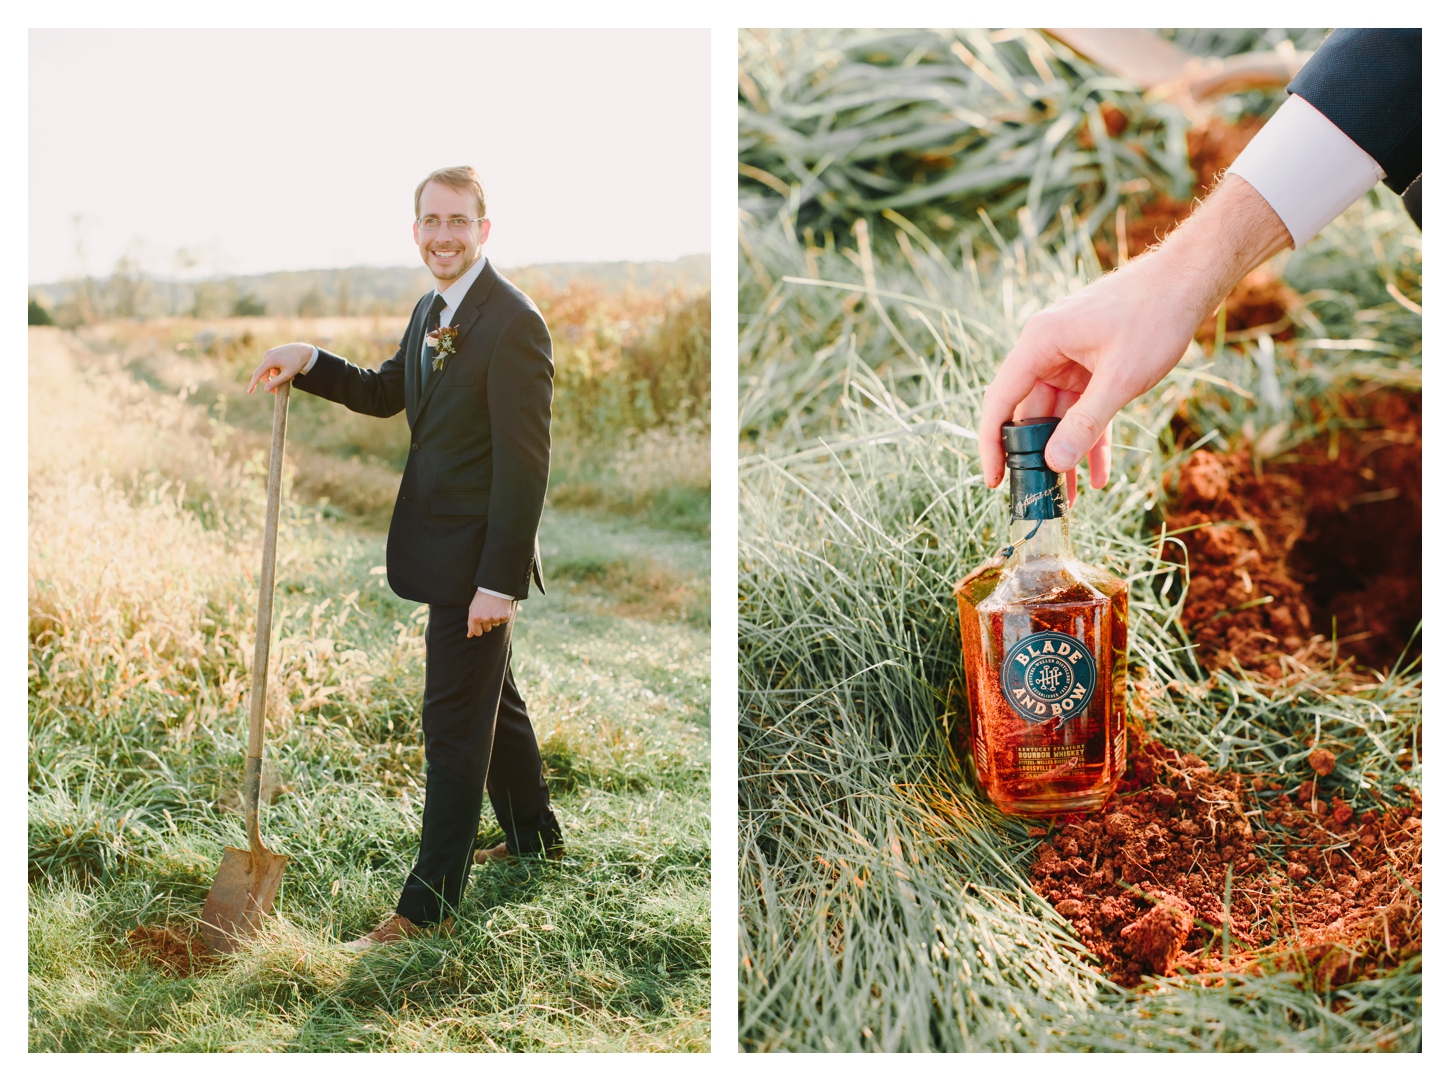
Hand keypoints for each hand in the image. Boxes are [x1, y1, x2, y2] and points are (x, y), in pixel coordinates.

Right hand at [247, 343, 313, 393]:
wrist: (305, 351)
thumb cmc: (297, 363)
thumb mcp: (287, 375)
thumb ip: (275, 382)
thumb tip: (265, 390)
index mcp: (269, 360)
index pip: (258, 374)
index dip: (253, 384)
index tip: (249, 392)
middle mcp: (267, 355)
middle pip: (264, 373)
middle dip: (270, 382)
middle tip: (277, 391)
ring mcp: (270, 353)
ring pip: (268, 369)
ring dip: (276, 376)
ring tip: (290, 378)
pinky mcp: (274, 352)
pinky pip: (272, 364)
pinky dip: (277, 370)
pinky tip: (287, 371)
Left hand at [467, 591, 513, 636]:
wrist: (494, 587)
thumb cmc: (481, 598)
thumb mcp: (473, 609)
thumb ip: (471, 623)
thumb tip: (469, 636)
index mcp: (475, 617)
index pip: (477, 633)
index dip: (479, 629)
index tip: (480, 624)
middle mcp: (485, 619)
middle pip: (487, 629)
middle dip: (487, 622)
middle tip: (487, 611)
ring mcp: (495, 618)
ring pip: (495, 625)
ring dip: (494, 618)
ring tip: (493, 608)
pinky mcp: (504, 616)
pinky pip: (502, 621)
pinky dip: (502, 616)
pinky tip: (499, 608)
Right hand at [977, 175, 1290, 496]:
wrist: (1190, 281)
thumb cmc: (1154, 317)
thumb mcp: (1120, 379)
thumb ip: (1085, 423)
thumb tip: (1054, 464)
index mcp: (1040, 343)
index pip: (1001, 400)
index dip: (992, 444)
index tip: (994, 480)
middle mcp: (1047, 350)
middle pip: (1029, 413)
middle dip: (1036, 457)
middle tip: (1039, 497)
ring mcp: (1070, 358)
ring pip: (1058, 416)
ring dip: (1066, 453)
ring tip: (1070, 498)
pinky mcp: (1092, 364)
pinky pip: (1084, 408)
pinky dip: (1090, 437)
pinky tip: (1099, 474)